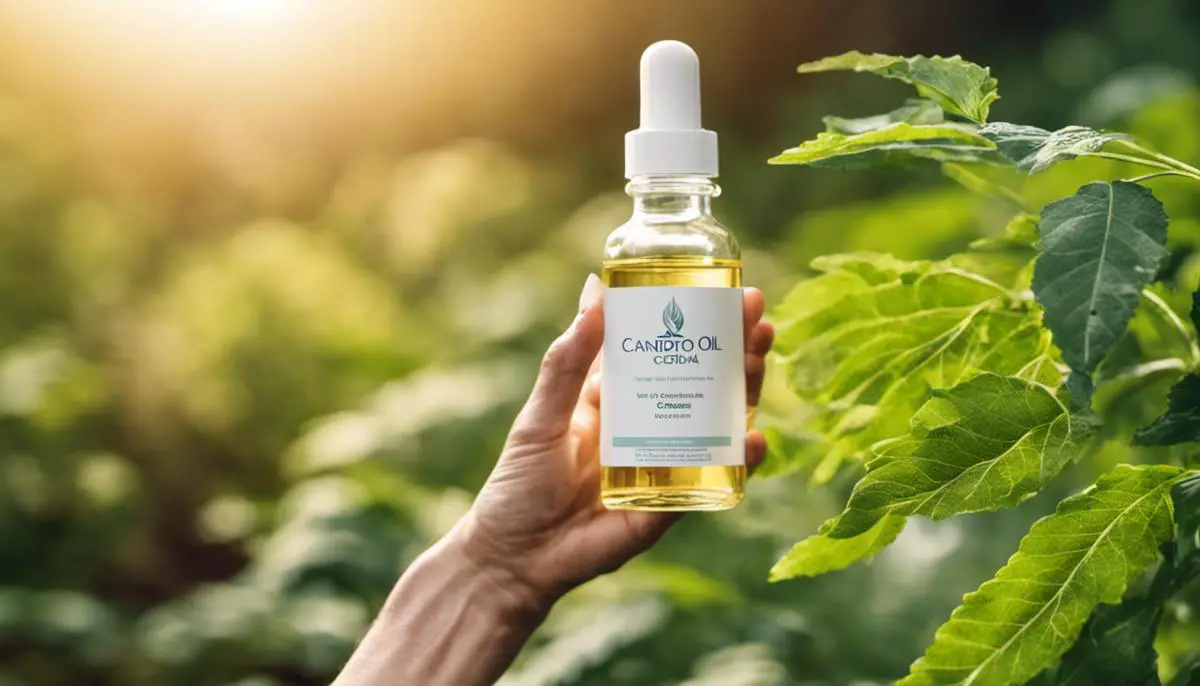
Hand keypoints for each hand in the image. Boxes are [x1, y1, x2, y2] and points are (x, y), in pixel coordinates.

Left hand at [453, 273, 774, 611]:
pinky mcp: (674, 505)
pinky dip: (740, 460)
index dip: (701, 323)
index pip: (669, 351)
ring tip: (758, 361)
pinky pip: (715, 479)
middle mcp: (649, 426)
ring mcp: (667, 464)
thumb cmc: (519, 483)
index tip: (731, 293)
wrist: (514, 558)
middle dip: (737, 350)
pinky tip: (754, 439)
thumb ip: (568, 358)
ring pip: (719, 422)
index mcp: (617, 398)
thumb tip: (595, 287)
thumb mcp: (543, 413)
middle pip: (706, 382)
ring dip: (746, 393)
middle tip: (758, 320)